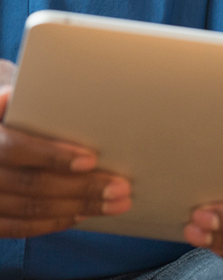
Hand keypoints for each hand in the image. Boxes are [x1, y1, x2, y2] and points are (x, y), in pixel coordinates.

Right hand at [0, 86, 131, 237]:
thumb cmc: (12, 116)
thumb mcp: (16, 101)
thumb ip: (37, 99)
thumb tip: (84, 84)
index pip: (18, 149)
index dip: (54, 156)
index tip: (91, 160)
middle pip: (33, 184)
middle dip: (82, 188)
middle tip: (121, 188)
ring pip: (30, 209)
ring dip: (78, 208)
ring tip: (115, 203)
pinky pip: (19, 227)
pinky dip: (53, 223)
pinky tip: (82, 215)